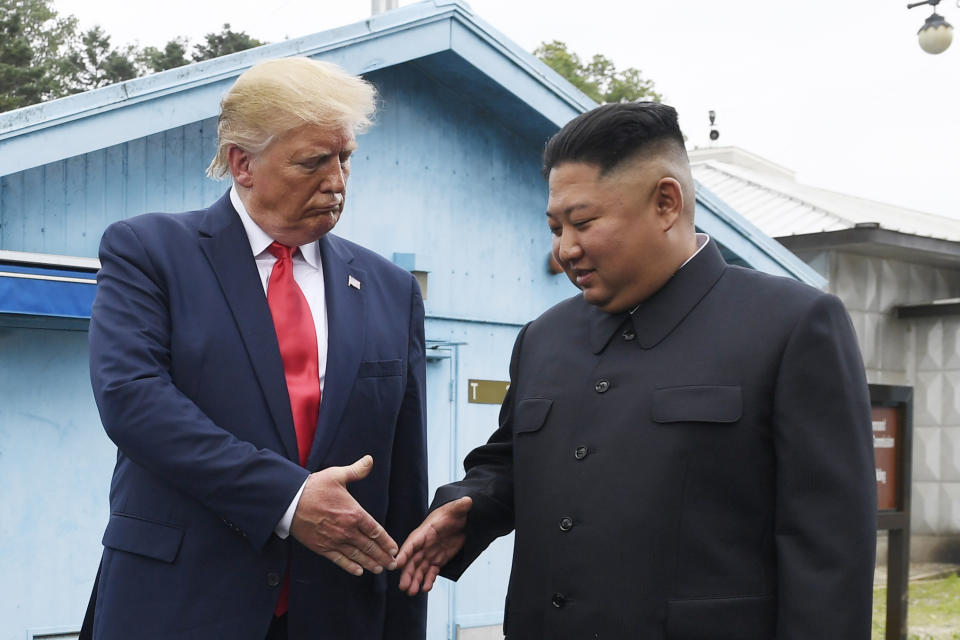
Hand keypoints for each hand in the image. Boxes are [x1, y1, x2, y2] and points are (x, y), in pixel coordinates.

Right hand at [290, 455, 397, 575]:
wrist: (290, 501)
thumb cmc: (314, 487)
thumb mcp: (337, 475)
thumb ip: (356, 470)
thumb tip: (370, 460)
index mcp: (354, 513)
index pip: (376, 531)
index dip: (387, 542)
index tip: (394, 549)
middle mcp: (347, 530)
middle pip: (369, 547)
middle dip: (382, 556)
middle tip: (392, 564)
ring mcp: (334, 540)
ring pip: (357, 556)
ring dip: (370, 564)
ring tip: (379, 569)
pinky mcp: (322, 547)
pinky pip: (339, 560)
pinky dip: (350, 567)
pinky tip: (358, 571)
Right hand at [396, 496, 472, 595]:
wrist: (461, 520)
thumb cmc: (454, 513)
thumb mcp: (457, 509)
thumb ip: (460, 507)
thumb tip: (468, 500)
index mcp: (425, 532)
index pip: (412, 543)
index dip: (404, 553)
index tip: (397, 564)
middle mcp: (424, 544)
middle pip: (412, 560)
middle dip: (407, 573)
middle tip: (404, 586)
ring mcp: (430, 553)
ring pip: (419, 569)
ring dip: (415, 580)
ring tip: (412, 592)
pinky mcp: (438, 560)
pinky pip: (431, 572)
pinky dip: (428, 580)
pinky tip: (426, 588)